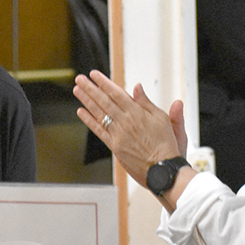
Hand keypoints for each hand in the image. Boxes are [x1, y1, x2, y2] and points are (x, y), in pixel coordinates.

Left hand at [73, 70, 186, 186]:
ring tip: (77, 90)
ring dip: (86, 100)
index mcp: (137, 113)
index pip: (116, 93)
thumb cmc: (166, 145)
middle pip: (104, 101)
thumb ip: (147, 102)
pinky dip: (89, 120)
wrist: (163, 169)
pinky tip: (81, 112)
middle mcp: (125, 121)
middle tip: (80, 79)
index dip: (104, 83)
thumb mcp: (162, 118)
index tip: (94, 75)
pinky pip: (99, 130)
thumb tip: (137, 87)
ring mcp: (118, 134)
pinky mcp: (114, 146)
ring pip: (99, 113)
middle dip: (90, 88)